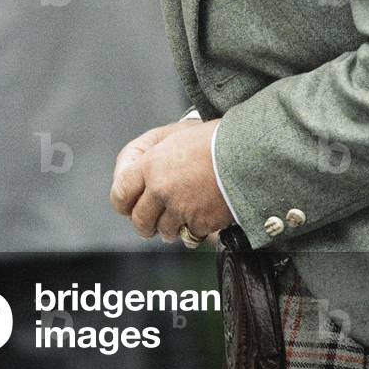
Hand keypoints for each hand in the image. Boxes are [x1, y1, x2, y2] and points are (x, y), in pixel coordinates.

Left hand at [109, 118, 233, 241]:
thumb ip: (153, 153)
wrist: (248, 152)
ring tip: (182, 215)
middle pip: (140, 220)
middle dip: (145, 224)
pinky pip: (190, 234)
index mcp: (150, 165)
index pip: (120, 193)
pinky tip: (203, 214)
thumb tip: (139, 170)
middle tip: (152, 222)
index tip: (128, 206)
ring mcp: (180, 208)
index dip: (123, 203)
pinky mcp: (200, 222)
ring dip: (171, 227)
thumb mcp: (176, 134)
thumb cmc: (214, 138)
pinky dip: (195, 229)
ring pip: (164, 231)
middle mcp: (160, 189)